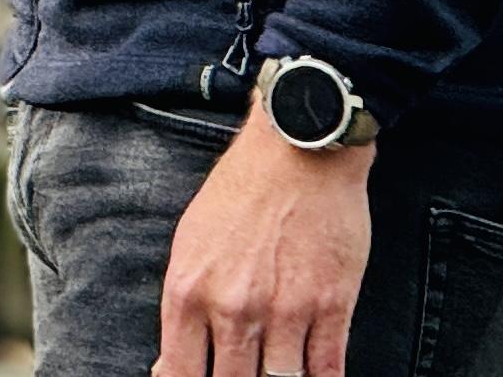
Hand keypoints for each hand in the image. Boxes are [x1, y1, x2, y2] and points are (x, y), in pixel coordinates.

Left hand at [155, 114, 372, 376]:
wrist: (298, 149)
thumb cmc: (242, 191)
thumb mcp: (189, 244)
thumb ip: (183, 309)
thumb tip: (170, 367)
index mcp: (189, 292)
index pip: (180, 376)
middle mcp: (234, 308)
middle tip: (246, 371)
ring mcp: (285, 310)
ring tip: (275, 371)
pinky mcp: (332, 305)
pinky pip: (327, 371)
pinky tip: (311, 375)